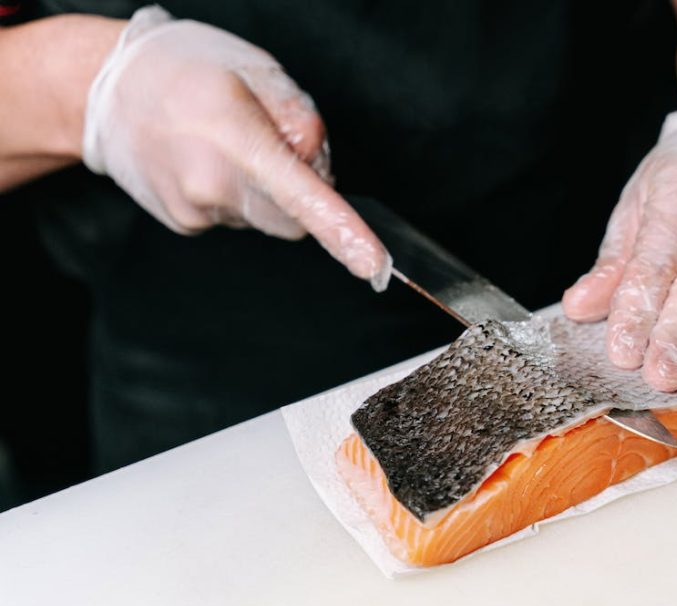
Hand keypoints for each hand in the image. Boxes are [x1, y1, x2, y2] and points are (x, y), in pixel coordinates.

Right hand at [82, 6, 389, 289]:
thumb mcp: (255, 70)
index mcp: (233, 138)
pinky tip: (209, 162)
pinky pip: (236, 218)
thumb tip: (318, 165)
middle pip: (294, 219)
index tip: (373, 264)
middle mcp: (210, 184)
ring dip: (265, 191)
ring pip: (265, 218)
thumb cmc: (181, 69)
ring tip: (228, 145)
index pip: (301, 197)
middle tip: (274, 145)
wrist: (102, 90)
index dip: (343, 232)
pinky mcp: (186, 224)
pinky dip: (237, 195)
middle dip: (302, 194)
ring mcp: (195, 211)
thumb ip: (299, 118)